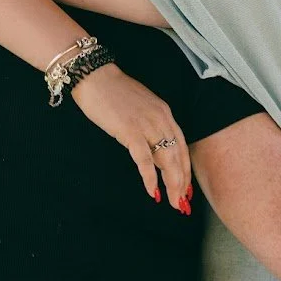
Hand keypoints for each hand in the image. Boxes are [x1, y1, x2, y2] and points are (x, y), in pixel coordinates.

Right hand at [70, 63, 193, 214]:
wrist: (95, 77)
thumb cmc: (113, 92)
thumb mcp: (141, 107)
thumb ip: (150, 125)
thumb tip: (153, 147)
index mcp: (165, 113)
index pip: (182, 146)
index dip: (185, 169)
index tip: (185, 187)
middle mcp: (161, 119)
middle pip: (178, 156)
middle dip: (181, 182)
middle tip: (181, 203)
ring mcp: (147, 125)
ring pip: (166, 160)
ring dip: (171, 184)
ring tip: (172, 202)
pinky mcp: (130, 131)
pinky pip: (144, 159)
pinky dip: (149, 177)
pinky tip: (151, 191)